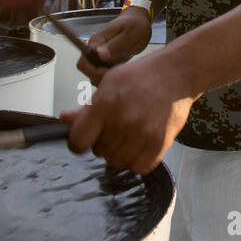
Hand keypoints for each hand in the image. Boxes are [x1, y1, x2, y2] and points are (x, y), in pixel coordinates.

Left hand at [62, 49, 194, 173]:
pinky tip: (141, 144)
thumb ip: (87, 107)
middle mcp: (122, 121)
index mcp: (105, 104)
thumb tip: (64, 119)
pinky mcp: (160, 142)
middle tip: (115, 127)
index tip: (86, 138)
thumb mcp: (109, 83)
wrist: (176, 73)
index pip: (78, 142)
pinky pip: (139, 167)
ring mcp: (142, 133)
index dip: (78, 142)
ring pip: (118, 162)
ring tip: (129, 135)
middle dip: (103, 143)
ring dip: (120, 153)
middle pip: (99, 153)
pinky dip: (138, 160)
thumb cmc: (141, 76)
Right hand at [78, 8, 152, 82]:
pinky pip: (102, 73)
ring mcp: (99, 55)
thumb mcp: (129, 34)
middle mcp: (95, 49)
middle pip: (86, 69)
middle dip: (98, 75)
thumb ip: (115, 44)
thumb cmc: (134, 25)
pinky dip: (109, 76)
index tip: (108, 70)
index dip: (93, 70)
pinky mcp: (106, 60)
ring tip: (119, 71)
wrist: (138, 22)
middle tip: (116, 72)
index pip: (83, 61)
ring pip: (93, 74)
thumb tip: (99, 54)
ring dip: (104, 77)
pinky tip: (120, 71)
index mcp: (97, 41)